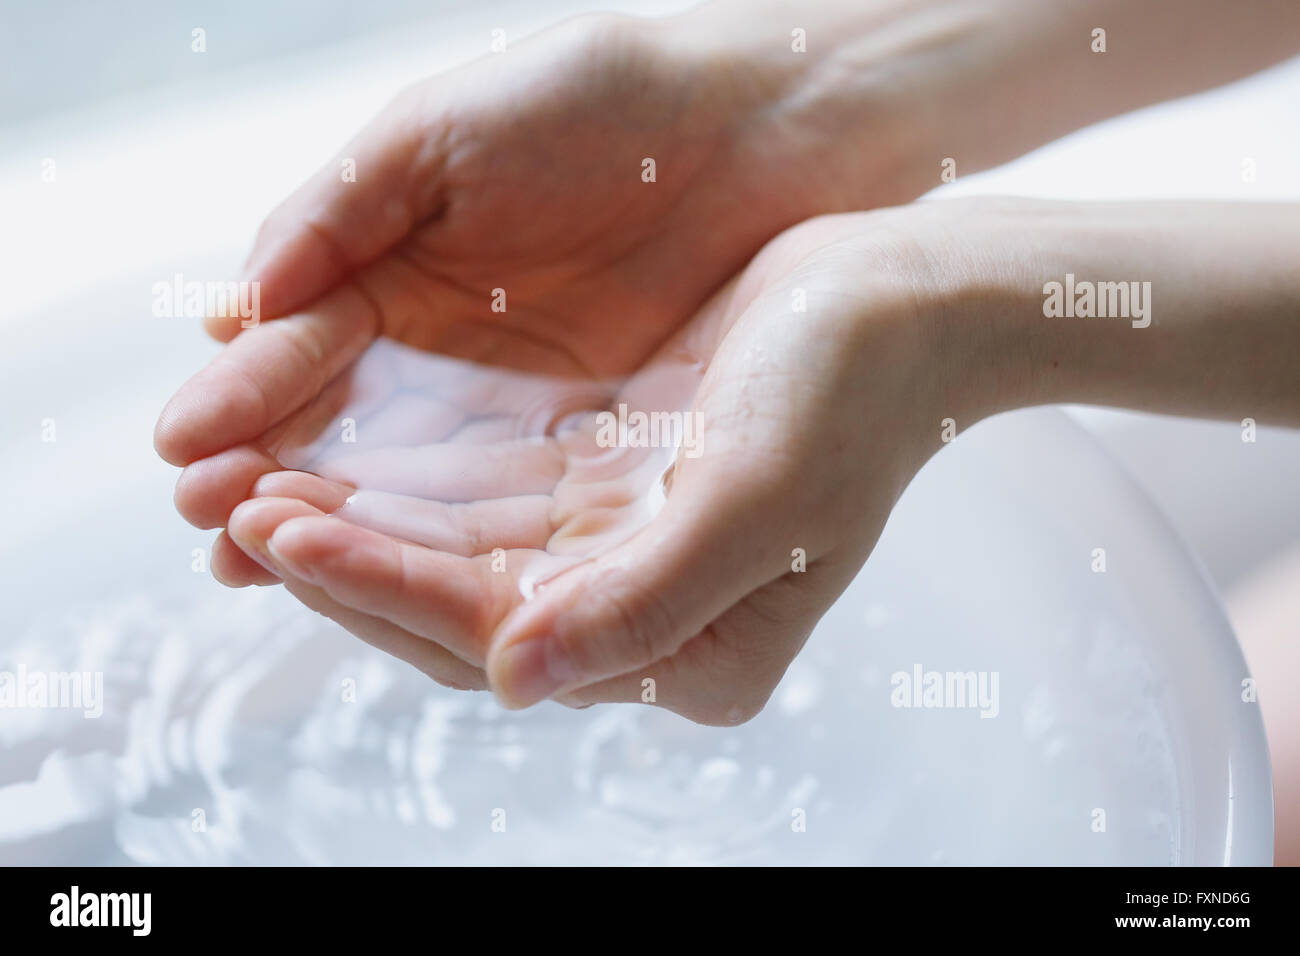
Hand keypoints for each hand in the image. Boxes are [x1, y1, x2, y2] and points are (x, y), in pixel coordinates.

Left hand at [191, 210, 945, 723]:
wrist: (902, 307)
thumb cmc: (850, 391)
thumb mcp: (760, 494)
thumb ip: (645, 600)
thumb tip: (514, 678)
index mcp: (693, 655)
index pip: (500, 636)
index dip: (384, 586)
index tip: (283, 531)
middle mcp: (648, 626)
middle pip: (461, 618)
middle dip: (348, 567)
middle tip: (235, 516)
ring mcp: (623, 567)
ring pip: (457, 569)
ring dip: (361, 531)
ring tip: (258, 493)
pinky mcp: (609, 507)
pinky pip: (483, 515)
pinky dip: (407, 492)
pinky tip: (337, 459)